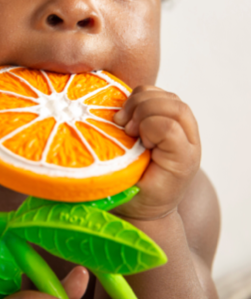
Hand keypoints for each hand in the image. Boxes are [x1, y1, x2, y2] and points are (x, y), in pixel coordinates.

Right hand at [113, 86, 200, 219]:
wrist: (148, 203)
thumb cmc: (135, 197)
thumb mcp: (130, 190)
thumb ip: (126, 166)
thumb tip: (110, 137)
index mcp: (181, 161)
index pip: (169, 128)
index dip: (147, 127)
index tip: (132, 139)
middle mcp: (188, 142)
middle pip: (175, 105)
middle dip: (143, 108)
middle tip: (125, 127)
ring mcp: (182, 129)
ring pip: (168, 96)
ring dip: (141, 100)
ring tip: (125, 119)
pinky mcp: (169, 119)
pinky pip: (160, 95)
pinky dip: (141, 96)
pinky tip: (129, 112)